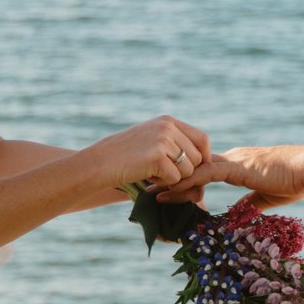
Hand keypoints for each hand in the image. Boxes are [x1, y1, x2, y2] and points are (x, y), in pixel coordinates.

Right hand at [89, 115, 210, 191]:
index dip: (204, 157)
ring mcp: (162, 141)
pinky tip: (147, 177)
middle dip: (186, 172)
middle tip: (166, 175)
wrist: (99, 162)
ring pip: (188, 170)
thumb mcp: (151, 138)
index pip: (202, 138)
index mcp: (168, 121)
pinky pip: (175, 179)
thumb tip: (204, 159)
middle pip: (198, 157)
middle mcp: (167, 127)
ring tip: (152, 173)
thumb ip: (174, 142)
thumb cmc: (124, 155)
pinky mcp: (157, 158)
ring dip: (173, 178)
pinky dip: (163, 183)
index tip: (197, 170)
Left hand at [160, 143, 303, 206]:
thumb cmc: (294, 181)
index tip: (165, 190)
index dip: (183, 180)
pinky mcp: (236, 167)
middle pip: (192, 168)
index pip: (203, 172)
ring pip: (193, 170)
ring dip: (171, 180)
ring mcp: (232, 161)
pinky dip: (186, 182)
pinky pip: (205, 174)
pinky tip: (171, 190)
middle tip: (147, 189)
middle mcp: (230, 159)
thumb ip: (249, 203)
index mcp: (236, 165)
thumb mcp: (267, 197)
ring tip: (151, 193)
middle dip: (169, 178)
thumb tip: (237, 214)